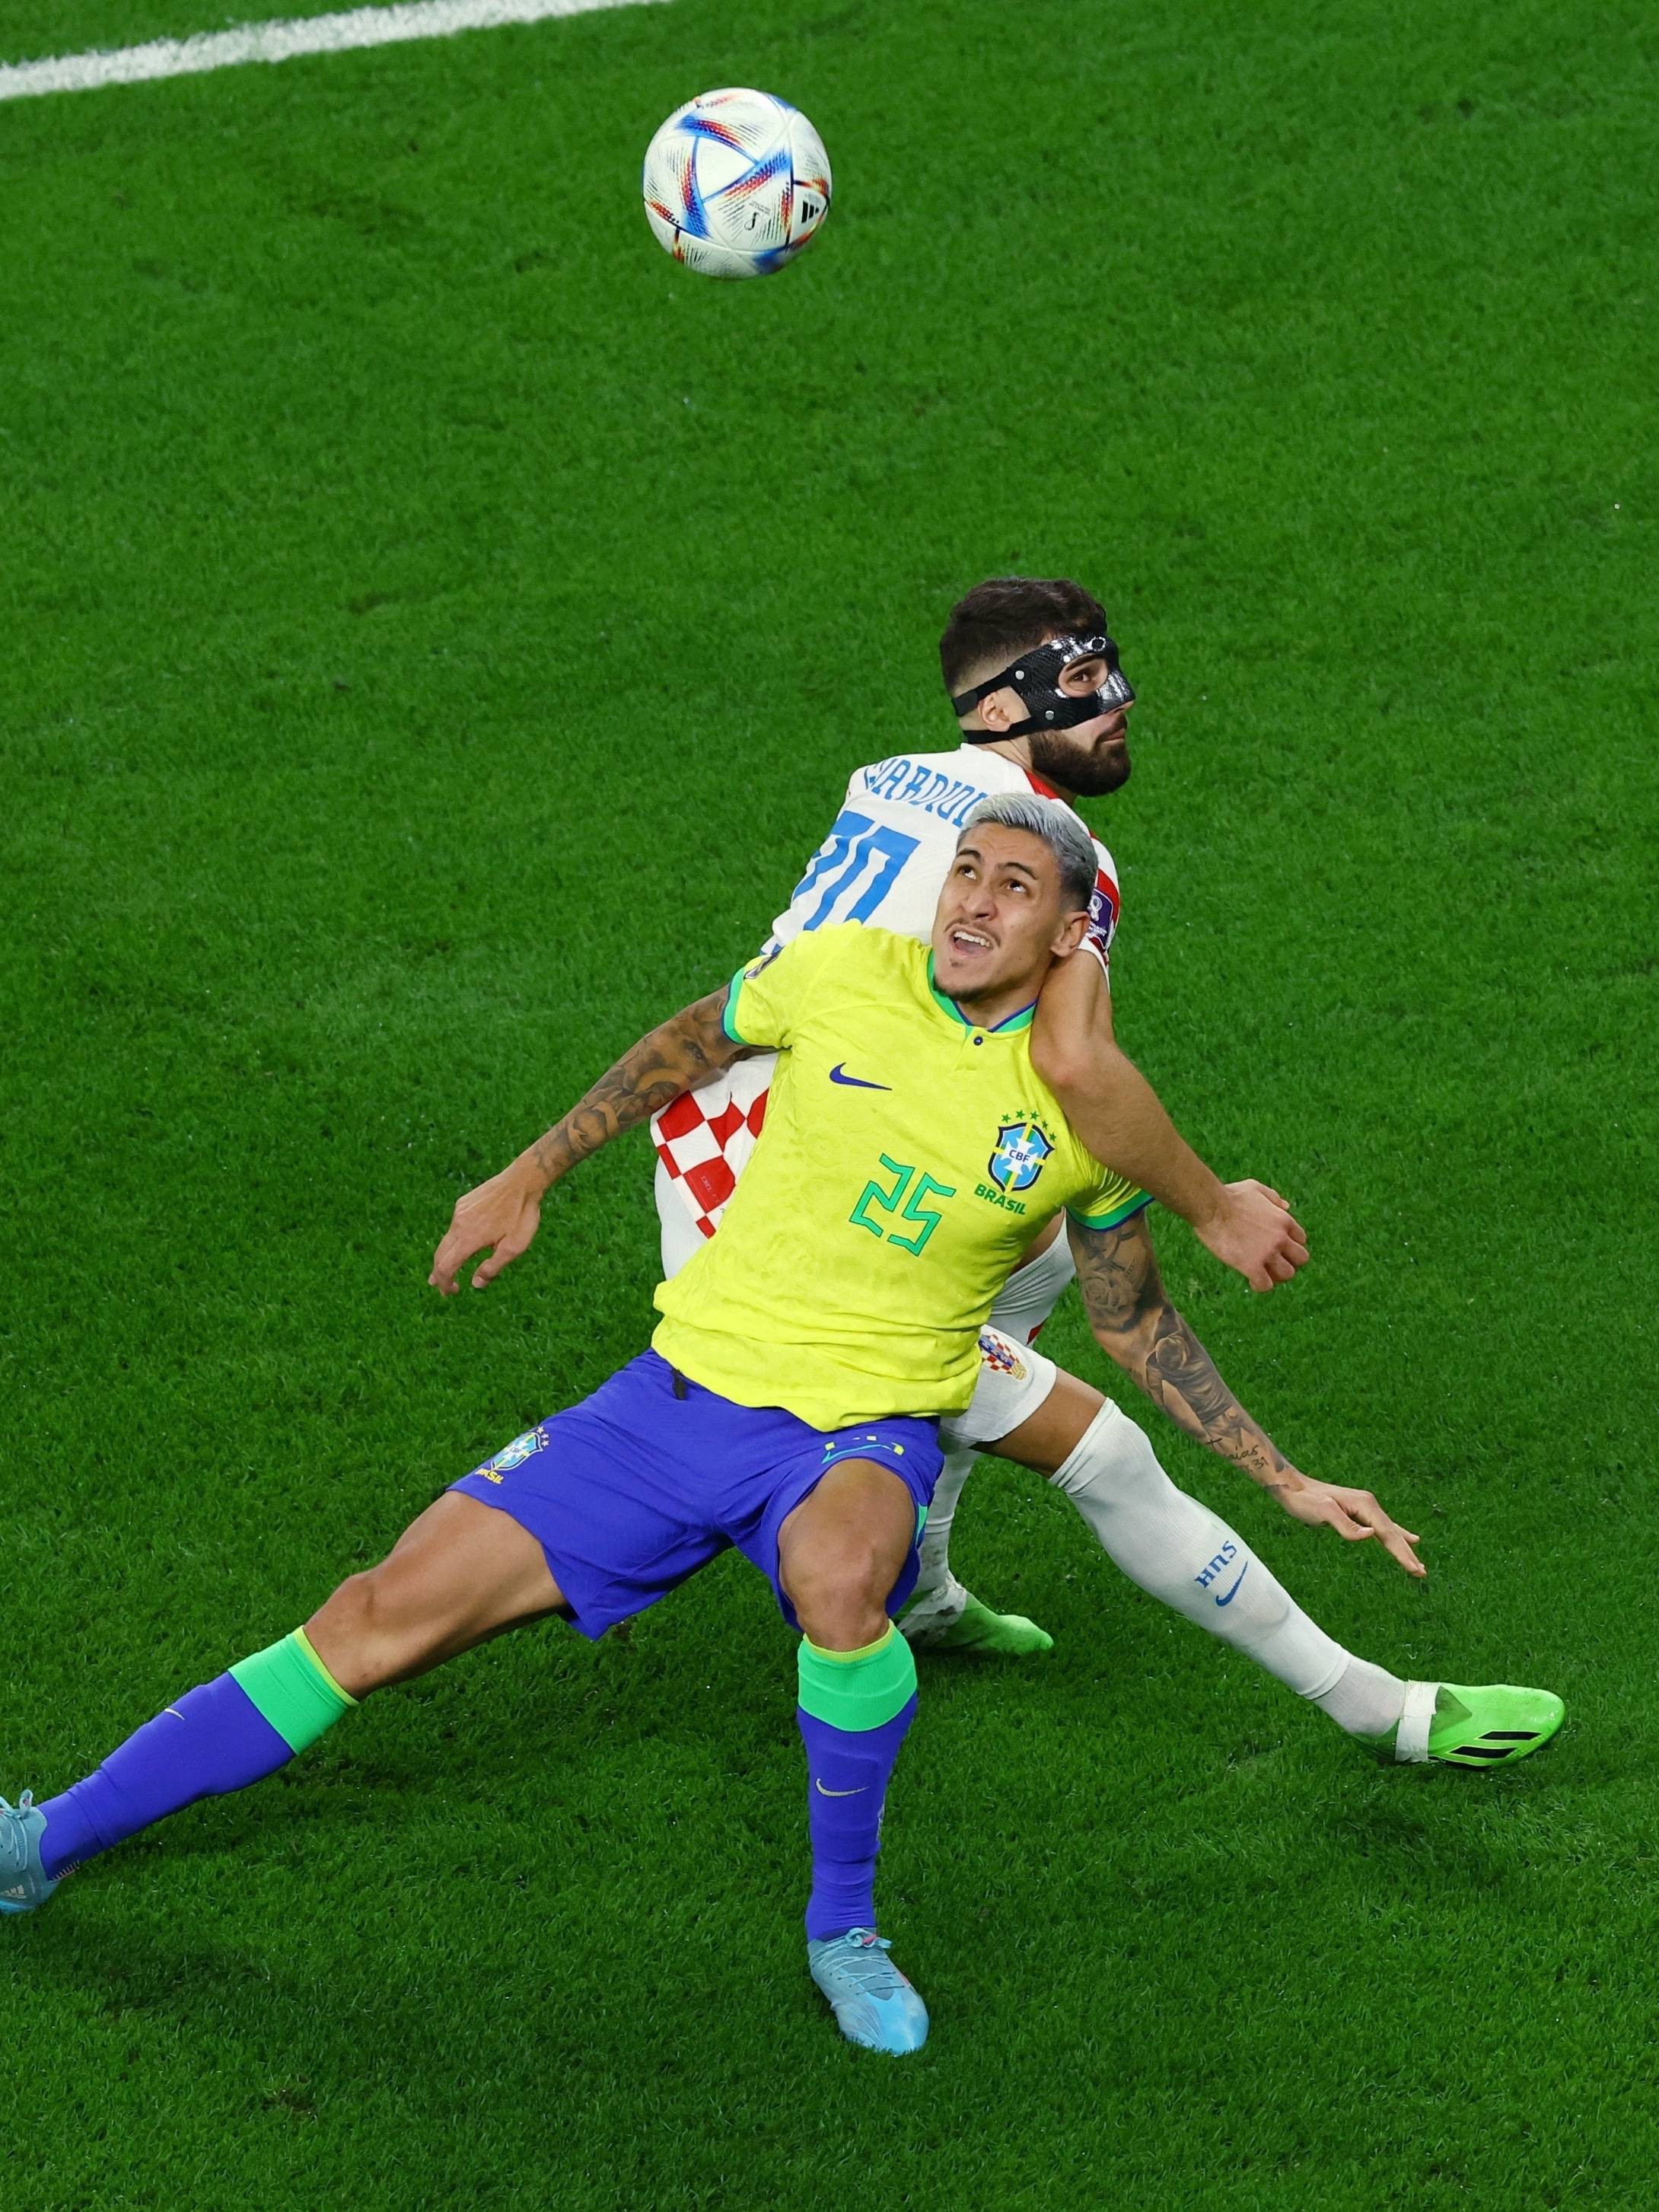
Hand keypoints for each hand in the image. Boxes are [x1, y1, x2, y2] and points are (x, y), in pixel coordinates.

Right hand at [429, 1157, 545, 1295]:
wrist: (522, 1180)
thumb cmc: (522, 1215)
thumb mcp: (514, 1248)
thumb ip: (493, 1267)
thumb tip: (475, 1283)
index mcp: (469, 1239)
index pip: (446, 1267)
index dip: (445, 1283)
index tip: (451, 1293)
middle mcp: (458, 1225)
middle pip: (440, 1255)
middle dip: (439, 1274)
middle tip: (443, 1288)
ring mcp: (459, 1212)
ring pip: (446, 1240)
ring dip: (445, 1257)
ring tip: (447, 1270)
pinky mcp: (463, 1203)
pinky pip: (454, 1226)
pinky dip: (454, 1241)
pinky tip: (463, 1243)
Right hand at [1196, 1178, 1308, 1291]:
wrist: (1211, 1207)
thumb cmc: (1229, 1196)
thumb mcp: (1256, 1188)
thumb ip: (1273, 1197)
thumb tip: (1287, 1206)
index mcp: (1284, 1219)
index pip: (1301, 1240)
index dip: (1290, 1245)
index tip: (1277, 1247)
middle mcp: (1280, 1238)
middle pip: (1301, 1259)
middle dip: (1289, 1261)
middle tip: (1273, 1262)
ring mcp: (1267, 1253)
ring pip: (1287, 1274)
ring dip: (1276, 1275)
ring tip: (1262, 1272)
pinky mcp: (1251, 1266)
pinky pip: (1265, 1285)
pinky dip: (1260, 1286)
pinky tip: (1250, 1280)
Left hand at [1273, 1471, 1424, 1577]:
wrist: (1292, 1487)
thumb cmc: (1304, 1500)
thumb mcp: (1323, 1512)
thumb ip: (1346, 1525)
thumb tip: (1372, 1535)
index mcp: (1364, 1504)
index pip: (1387, 1533)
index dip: (1401, 1552)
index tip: (1413, 1568)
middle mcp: (1368, 1504)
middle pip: (1393, 1532)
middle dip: (1407, 1553)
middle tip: (1421, 1573)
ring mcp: (1364, 1507)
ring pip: (1390, 1530)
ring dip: (1404, 1547)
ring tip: (1417, 1564)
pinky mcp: (1358, 1512)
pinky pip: (1383, 1527)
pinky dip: (1396, 1536)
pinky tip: (1407, 1538)